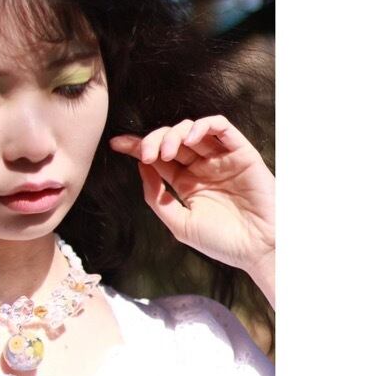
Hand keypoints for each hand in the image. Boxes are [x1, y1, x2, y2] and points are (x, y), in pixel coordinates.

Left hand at [108, 115, 274, 279]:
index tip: (116, 144)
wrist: (259, 249)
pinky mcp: (242, 153)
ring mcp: (222, 159)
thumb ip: (157, 197)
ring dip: (174, 134)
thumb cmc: (222, 242)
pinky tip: (189, 138)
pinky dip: (202, 126)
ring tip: (167, 153)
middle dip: (153, 140)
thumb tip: (141, 168)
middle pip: (171, 140)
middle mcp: (202, 167)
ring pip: (192, 129)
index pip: (158, 157)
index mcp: (186, 183)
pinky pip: (222, 127)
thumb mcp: (179, 223)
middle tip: (146, 154)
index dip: (137, 147)